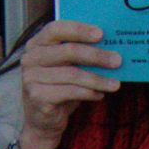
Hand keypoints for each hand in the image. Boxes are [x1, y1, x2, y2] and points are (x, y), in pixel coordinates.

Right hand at [18, 20, 120, 148]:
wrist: (43, 119)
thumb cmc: (59, 86)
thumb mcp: (68, 67)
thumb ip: (81, 54)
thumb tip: (112, 47)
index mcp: (37, 44)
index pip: (56, 29)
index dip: (79, 29)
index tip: (101, 34)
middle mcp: (30, 58)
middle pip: (68, 51)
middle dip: (97, 55)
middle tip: (118, 61)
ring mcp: (31, 78)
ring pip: (72, 74)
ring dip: (98, 79)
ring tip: (115, 84)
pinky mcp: (37, 96)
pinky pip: (70, 92)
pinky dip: (89, 93)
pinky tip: (100, 95)